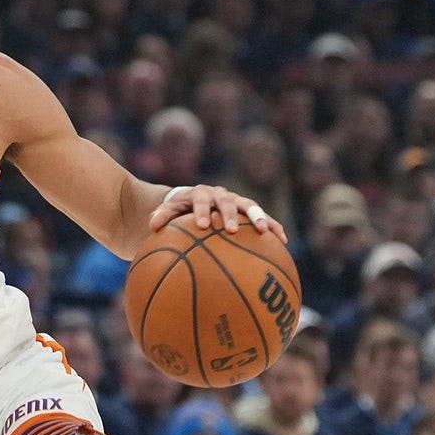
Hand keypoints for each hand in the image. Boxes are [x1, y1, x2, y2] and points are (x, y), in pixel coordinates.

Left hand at [149, 184, 287, 244]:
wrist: (195, 199)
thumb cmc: (180, 209)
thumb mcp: (169, 210)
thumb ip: (161, 216)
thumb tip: (151, 226)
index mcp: (199, 193)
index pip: (200, 200)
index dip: (202, 211)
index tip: (202, 225)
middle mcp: (220, 194)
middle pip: (226, 202)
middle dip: (229, 215)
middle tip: (231, 230)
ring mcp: (236, 201)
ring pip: (250, 206)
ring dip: (258, 217)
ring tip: (264, 232)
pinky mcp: (249, 210)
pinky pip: (264, 218)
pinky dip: (273, 226)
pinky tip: (283, 241)